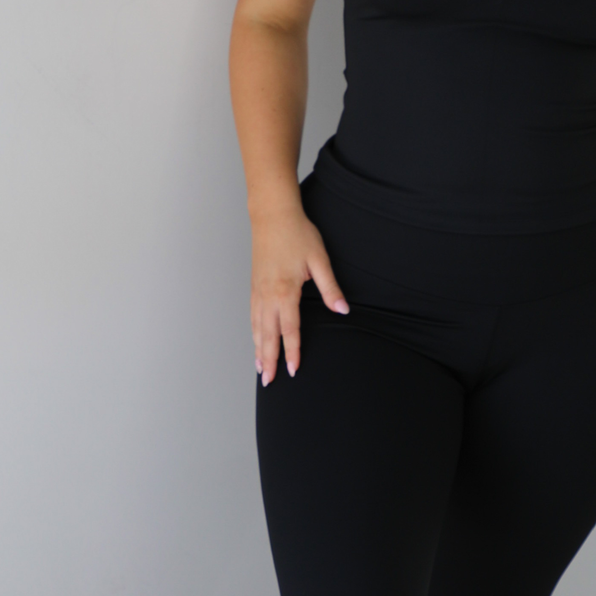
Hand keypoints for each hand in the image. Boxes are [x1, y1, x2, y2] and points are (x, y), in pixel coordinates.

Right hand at [251, 206, 347, 384]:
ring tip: (260, 369)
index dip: (291, 352)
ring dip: (258, 349)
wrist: (272, 215)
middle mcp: (268, 295)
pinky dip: (253, 332)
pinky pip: (252, 316)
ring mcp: (258, 291)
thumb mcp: (319, 260)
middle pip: (268, 335)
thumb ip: (331, 288)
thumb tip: (343, 310)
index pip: (289, 330)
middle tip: (269, 381)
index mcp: (285, 292)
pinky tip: (256, 341)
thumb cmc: (298, 234)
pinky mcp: (254, 286)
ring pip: (257, 327)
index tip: (293, 369)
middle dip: (269, 359)